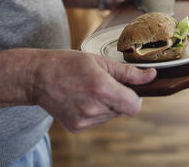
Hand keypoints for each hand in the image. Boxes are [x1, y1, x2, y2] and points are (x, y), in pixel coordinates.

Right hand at [27, 49, 155, 132]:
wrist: (37, 77)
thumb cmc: (68, 64)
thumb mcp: (100, 61)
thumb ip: (129, 73)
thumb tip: (151, 76)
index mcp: (102, 89)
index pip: (134, 106)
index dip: (136, 97)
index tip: (128, 89)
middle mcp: (93, 108)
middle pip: (123, 110)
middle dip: (119, 98)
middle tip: (102, 84)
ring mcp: (84, 120)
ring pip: (111, 116)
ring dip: (107, 105)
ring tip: (89, 90)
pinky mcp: (77, 127)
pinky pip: (97, 121)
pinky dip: (95, 111)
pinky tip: (81, 99)